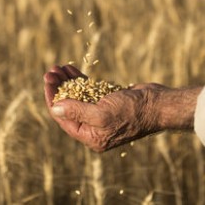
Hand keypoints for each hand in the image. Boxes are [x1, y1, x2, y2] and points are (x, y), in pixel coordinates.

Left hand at [43, 65, 162, 151]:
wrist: (157, 105)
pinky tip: (71, 68)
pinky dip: (79, 80)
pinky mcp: (107, 102)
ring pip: (76, 97)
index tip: (47, 80)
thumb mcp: (101, 113)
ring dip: (66, 81)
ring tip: (58, 67)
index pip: (63, 117)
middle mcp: (94, 128)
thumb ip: (77, 111)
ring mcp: (100, 115)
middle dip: (58, 88)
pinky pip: (88, 91)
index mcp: (90, 137)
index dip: (52, 98)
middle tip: (50, 71)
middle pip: (68, 106)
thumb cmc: (131, 111)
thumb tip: (54, 108)